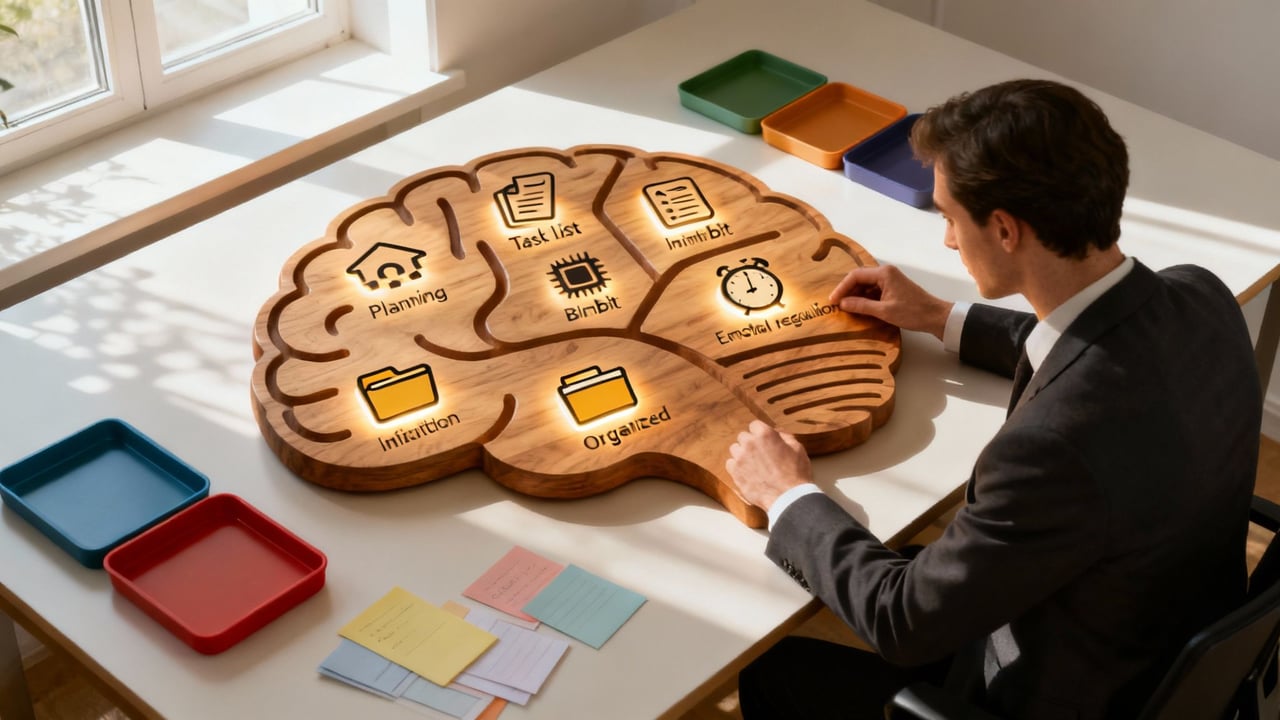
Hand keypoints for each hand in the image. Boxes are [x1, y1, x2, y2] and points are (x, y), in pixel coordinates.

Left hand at [726, 420, 812, 510]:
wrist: (788, 497)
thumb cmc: (796, 473)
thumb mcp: (797, 448)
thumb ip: (784, 436)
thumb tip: (776, 432)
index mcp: (765, 434)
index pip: (755, 425)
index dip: (760, 433)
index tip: (764, 441)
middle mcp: (749, 443)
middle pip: (743, 437)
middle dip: (751, 443)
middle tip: (760, 454)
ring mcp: (740, 458)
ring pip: (735, 449)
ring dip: (742, 454)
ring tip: (753, 464)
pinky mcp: (735, 472)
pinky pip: (730, 464)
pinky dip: (737, 467)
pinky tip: (747, 472)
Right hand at [829, 264, 952, 340]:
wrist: (936, 317)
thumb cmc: (913, 312)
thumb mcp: (884, 311)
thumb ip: (861, 306)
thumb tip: (842, 304)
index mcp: (884, 273)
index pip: (855, 276)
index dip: (842, 288)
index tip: (833, 301)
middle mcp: (886, 272)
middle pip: (860, 279)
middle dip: (847, 291)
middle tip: (837, 305)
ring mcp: (890, 280)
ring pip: (866, 285)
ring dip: (856, 296)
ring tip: (847, 308)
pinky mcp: (893, 288)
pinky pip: (874, 291)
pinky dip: (865, 299)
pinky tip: (860, 309)